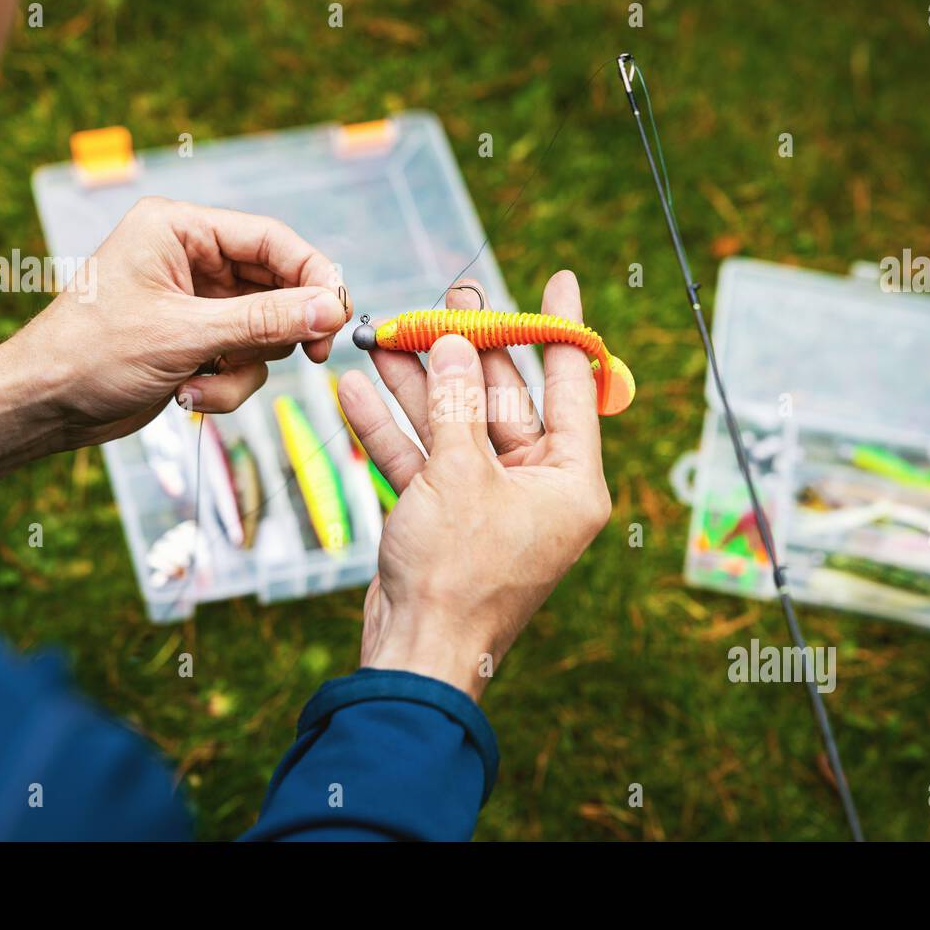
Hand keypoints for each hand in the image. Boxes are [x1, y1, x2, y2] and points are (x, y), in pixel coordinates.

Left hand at [14, 196, 349, 446]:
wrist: (43, 407)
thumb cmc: (90, 355)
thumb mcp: (184, 335)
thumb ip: (265, 321)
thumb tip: (331, 309)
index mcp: (178, 229)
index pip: (271, 239)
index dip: (312, 275)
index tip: (337, 313)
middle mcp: (191, 258)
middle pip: (276, 285)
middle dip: (281, 330)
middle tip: (312, 356)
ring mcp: (196, 302)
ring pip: (265, 331)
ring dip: (244, 367)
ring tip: (202, 383)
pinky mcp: (197, 339)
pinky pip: (244, 359)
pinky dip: (227, 383)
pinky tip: (188, 394)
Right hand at [337, 271, 611, 699]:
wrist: (413, 652)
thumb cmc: (457, 573)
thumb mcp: (460, 473)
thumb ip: (454, 402)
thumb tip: (454, 341)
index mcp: (570, 479)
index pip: (573, 386)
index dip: (561, 327)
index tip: (559, 277)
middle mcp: (536, 487)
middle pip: (503, 398)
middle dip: (472, 348)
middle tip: (454, 295)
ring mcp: (488, 500)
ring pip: (454, 423)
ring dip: (421, 381)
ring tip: (391, 329)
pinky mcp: (444, 515)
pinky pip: (422, 458)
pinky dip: (391, 428)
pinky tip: (356, 387)